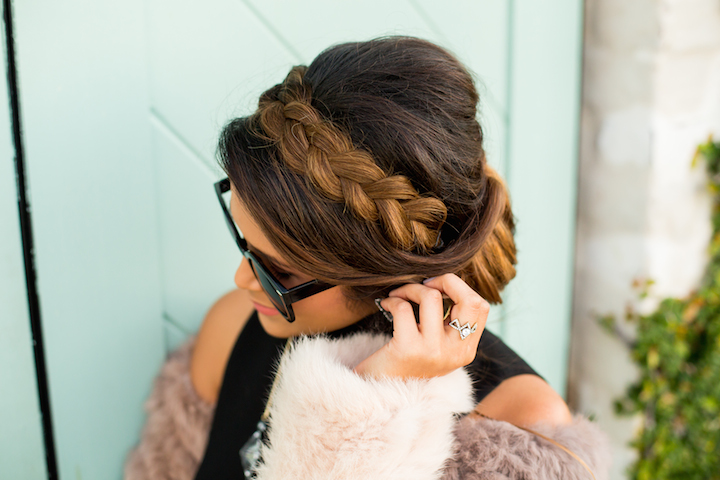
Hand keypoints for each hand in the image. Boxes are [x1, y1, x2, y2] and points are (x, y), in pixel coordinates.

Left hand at [352, 273, 489, 379]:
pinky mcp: (408, 350)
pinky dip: (392, 300)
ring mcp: (433, 352)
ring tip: (398, 294)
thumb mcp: (437, 348)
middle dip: (445, 280)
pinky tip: (386, 305)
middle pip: (468, 299)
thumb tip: (446, 283)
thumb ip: (449, 324)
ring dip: (410, 288)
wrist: (379, 394)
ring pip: (431, 298)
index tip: (438, 285)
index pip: (480, 307)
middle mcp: (455, 353)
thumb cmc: (406, 365)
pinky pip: (403, 309)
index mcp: (465, 351)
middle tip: (424, 282)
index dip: (460, 288)